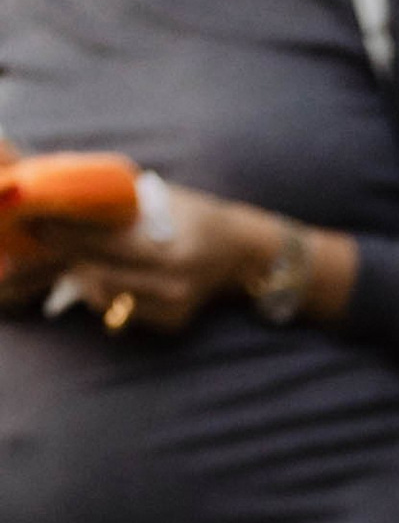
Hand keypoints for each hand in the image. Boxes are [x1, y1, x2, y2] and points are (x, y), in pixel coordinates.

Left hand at [31, 184, 350, 333]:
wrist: (237, 252)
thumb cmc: (190, 215)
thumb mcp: (154, 198)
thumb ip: (114, 207)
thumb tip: (61, 206)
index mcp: (169, 248)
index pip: (101, 244)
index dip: (63, 235)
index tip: (38, 225)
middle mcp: (172, 283)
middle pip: (95, 274)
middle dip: (64, 258)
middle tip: (43, 244)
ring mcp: (173, 308)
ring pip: (102, 297)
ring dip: (81, 277)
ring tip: (74, 258)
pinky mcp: (171, 324)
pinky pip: (120, 312)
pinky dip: (104, 294)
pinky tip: (102, 278)